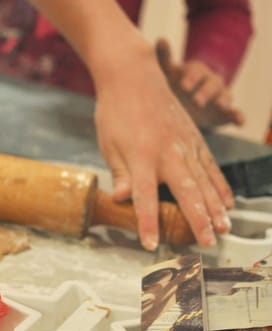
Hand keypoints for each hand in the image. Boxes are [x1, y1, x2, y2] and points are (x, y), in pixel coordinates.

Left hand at [95, 45, 232, 249]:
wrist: (134, 77)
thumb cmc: (115, 114)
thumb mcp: (109, 146)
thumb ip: (120, 175)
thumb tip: (122, 200)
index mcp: (142, 157)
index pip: (144, 197)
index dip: (147, 223)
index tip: (151, 245)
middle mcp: (169, 152)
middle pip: (187, 191)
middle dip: (198, 219)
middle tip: (208, 243)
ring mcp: (186, 144)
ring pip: (205, 181)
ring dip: (216, 207)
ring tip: (224, 229)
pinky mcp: (195, 138)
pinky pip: (211, 166)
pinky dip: (221, 186)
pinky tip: (228, 203)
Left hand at [155, 39, 244, 128]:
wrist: (186, 106)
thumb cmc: (175, 86)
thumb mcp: (168, 75)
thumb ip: (164, 59)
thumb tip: (160, 39)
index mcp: (195, 72)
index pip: (194, 71)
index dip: (190, 77)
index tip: (183, 85)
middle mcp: (209, 82)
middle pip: (211, 84)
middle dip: (205, 91)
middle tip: (196, 101)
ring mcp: (218, 96)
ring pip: (224, 96)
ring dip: (222, 100)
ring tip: (219, 105)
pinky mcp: (225, 112)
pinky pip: (234, 113)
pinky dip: (238, 116)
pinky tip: (241, 122)